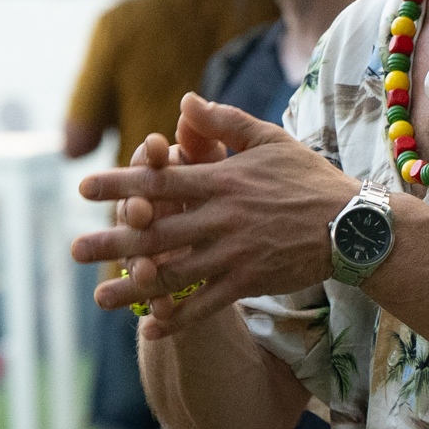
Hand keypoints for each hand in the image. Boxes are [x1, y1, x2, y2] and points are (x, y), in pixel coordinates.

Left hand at [72, 94, 356, 332]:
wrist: (354, 225)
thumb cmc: (310, 178)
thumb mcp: (269, 139)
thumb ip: (223, 122)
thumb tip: (184, 100)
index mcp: (224, 179)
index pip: (162, 179)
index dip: (121, 183)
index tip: (83, 188)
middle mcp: (223, 217)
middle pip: (158, 230)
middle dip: (113, 240)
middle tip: (74, 250)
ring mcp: (236, 252)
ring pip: (175, 272)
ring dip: (134, 286)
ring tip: (98, 297)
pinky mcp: (250, 281)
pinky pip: (206, 304)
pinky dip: (177, 318)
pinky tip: (149, 328)